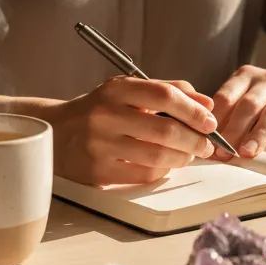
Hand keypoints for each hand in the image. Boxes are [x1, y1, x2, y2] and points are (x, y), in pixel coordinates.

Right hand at [48, 76, 217, 184]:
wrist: (56, 132)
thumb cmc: (100, 109)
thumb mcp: (127, 91)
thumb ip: (168, 90)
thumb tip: (206, 104)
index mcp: (116, 89)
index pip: (165, 95)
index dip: (193, 110)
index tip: (209, 121)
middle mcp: (106, 115)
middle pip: (165, 129)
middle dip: (195, 139)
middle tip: (206, 144)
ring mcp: (100, 145)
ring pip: (157, 155)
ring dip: (183, 157)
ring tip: (190, 155)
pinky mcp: (97, 172)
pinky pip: (142, 174)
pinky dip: (163, 170)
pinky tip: (166, 164)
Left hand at [211, 65, 265, 158]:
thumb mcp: (249, 104)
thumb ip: (231, 119)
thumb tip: (208, 145)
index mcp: (247, 76)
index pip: (227, 95)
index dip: (216, 119)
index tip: (208, 141)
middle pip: (249, 104)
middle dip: (235, 129)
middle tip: (224, 151)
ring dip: (259, 134)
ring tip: (248, 153)